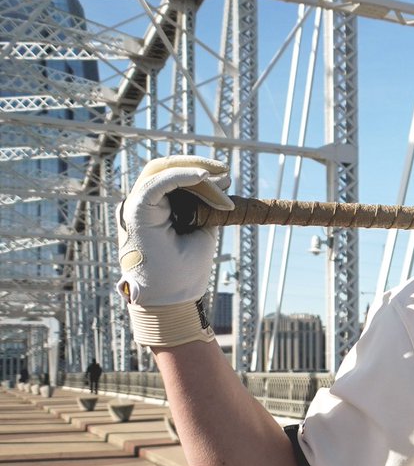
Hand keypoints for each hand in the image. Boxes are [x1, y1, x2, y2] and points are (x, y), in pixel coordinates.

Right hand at [117, 156, 233, 346]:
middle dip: (197, 165)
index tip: (227, 178)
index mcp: (152, 210)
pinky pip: (158, 183)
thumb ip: (204, 209)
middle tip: (226, 172)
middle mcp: (140, 206)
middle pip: (164, 169)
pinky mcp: (136, 212)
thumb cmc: (185, 272)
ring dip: (196, 174)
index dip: (198, 173)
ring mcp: (135, 208)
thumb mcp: (201, 232)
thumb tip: (218, 188)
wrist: (173, 299)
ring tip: (223, 181)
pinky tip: (204, 177)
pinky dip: (182, 176)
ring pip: (162, 172)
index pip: (172, 178)